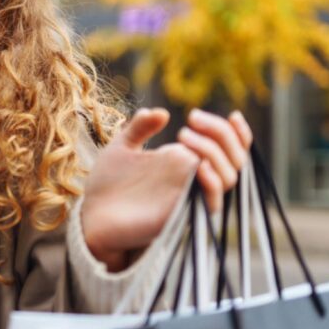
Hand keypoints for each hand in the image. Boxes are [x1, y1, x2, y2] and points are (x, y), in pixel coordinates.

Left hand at [80, 108, 252, 271]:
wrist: (90, 214)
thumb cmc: (107, 184)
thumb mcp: (123, 147)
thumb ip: (140, 127)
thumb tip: (161, 113)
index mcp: (185, 162)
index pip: (230, 149)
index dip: (238, 133)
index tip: (232, 113)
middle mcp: (193, 180)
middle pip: (235, 158)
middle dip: (221, 133)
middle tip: (191, 119)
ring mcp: (190, 197)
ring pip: (230, 177)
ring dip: (214, 152)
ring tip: (182, 136)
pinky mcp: (182, 215)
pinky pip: (213, 202)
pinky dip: (213, 182)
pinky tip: (198, 166)